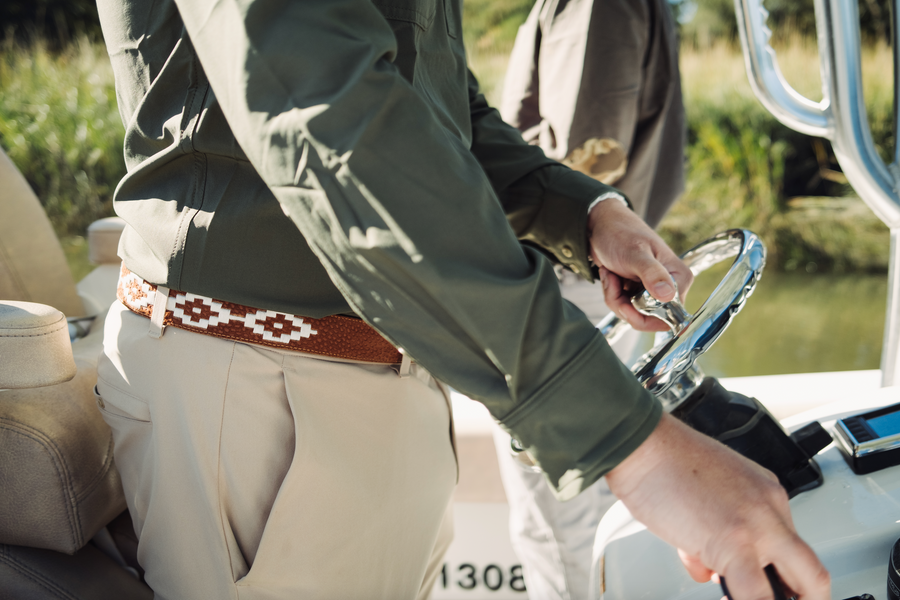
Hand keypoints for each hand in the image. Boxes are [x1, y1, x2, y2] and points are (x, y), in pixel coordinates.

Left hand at [588, 198, 692, 331]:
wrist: (600, 226)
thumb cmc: (620, 233)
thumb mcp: (635, 253)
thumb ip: (652, 274)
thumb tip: (668, 296)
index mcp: (679, 278)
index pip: (670, 316)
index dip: (645, 316)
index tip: (626, 302)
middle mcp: (670, 286)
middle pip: (649, 318)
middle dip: (624, 306)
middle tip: (613, 283)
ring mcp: (653, 290)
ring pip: (634, 314)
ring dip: (615, 298)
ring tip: (611, 275)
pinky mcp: (638, 291)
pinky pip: (624, 307)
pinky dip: (612, 294)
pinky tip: (610, 276)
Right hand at [606, 414, 830, 599]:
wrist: (642, 445)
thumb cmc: (661, 462)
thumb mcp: (706, 493)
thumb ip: (718, 531)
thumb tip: (712, 566)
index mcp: (766, 493)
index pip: (789, 547)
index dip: (777, 574)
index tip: (763, 585)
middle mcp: (771, 508)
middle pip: (813, 573)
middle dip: (799, 599)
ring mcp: (758, 528)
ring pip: (802, 587)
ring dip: (767, 599)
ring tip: (730, 592)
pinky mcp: (735, 544)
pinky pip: (757, 596)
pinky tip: (717, 587)